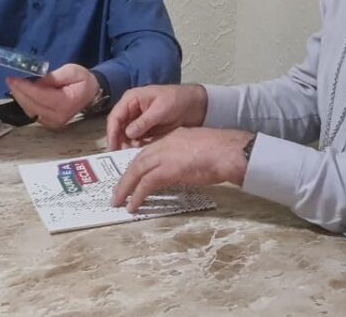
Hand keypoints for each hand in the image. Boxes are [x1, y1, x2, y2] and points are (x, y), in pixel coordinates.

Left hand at [5, 63, 97, 128]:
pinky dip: (25, 102)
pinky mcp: (49, 123)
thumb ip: (55, 76)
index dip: (25, 88)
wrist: (90, 93)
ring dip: (20, 97)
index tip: (12, 79)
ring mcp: (54, 122)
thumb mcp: (71, 71)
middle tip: (10, 80)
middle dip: (19, 92)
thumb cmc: (82, 80)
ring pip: (30, 110)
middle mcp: (59, 117)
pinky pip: (32, 113)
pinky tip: (23, 93)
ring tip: (15, 85)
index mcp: (67, 103)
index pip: (41, 96)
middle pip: (32, 105)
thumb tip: (38, 82)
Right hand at [106, 84, 206, 150]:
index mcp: (131, 99)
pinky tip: (140, 156)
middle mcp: (131, 110)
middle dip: (119, 142)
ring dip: (127, 146)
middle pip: (118, 128)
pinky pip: (136, 140)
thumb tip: (128, 133)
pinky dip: (136, 147)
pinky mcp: (145, 129)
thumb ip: (144, 121)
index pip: (115, 117)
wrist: (195, 104)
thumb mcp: (161, 109)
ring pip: (125, 136)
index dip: (112, 133)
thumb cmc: (178, 99)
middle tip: (121, 157)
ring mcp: (138, 120)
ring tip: (131, 158)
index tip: (113, 147)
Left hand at [111, 128, 253, 212]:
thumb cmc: (221, 152)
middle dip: (125, 178)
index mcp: (171, 138)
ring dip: (125, 188)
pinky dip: (137, 196)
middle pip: (137, 162)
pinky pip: (145, 185)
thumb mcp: (197, 149)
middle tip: (117, 192)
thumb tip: (180, 170)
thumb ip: (184, 156)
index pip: (147, 152)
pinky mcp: (166, 170)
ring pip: (136, 172)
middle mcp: (163, 145)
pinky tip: (133, 206)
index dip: (137, 166)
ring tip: (118, 202)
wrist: (228, 152)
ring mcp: (163, 156)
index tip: (131, 177)